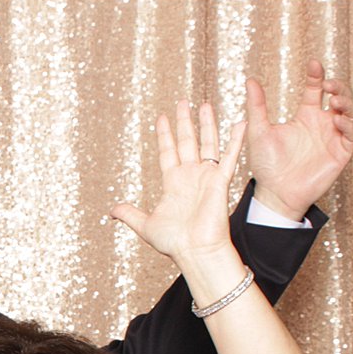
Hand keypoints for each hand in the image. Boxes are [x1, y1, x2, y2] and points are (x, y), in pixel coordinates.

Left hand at [111, 101, 243, 264]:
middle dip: (184, 122)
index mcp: (173, 183)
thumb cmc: (174, 242)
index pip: (168, 152)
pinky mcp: (220, 181)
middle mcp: (190, 176)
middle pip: (186, 142)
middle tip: (182, 102)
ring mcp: (206, 176)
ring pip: (207, 143)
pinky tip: (240, 122)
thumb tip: (112, 210)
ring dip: (206, 124)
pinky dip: (236, 140)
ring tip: (205, 104)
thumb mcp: (145, 225)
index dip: (165, 135)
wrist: (195, 251)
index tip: (162, 117)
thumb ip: (130, 214)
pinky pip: (229, 156)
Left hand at [247, 59, 352, 220]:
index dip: (317, 75)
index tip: (313, 64)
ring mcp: (333, 137)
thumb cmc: (266, 165)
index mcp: (305, 116)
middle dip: (339, 86)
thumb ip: (257, 106)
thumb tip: (251, 80)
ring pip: (352, 112)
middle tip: (328, 84)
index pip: (316, 89)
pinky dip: (348, 125)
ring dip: (347, 103)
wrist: (275, 194)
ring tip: (334, 101)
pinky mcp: (341, 153)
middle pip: (340, 96)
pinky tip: (336, 120)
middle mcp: (322, 124)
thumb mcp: (259, 132)